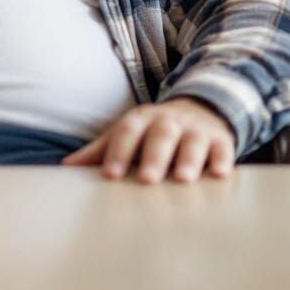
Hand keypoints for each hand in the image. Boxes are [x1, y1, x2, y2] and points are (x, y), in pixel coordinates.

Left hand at [60, 98, 235, 183]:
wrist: (199, 109)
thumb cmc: (153, 131)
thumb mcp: (127, 133)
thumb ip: (100, 151)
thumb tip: (66, 168)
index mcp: (141, 120)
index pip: (127, 132)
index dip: (118, 152)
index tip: (110, 174)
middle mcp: (168, 122)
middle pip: (160, 135)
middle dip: (153, 156)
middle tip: (147, 180)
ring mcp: (195, 130)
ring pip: (191, 141)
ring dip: (188, 159)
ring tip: (183, 179)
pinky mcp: (220, 140)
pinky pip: (223, 148)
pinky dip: (222, 160)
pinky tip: (219, 175)